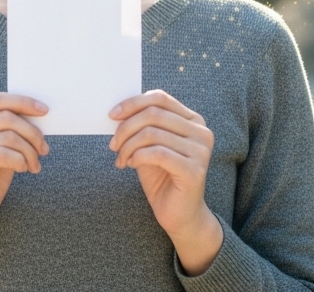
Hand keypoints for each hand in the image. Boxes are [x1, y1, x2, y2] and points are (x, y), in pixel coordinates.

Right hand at [0, 92, 49, 278]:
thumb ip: (8, 131)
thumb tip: (37, 114)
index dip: (22, 102)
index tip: (44, 111)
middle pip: (4, 117)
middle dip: (31, 132)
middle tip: (44, 148)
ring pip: (7, 137)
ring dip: (28, 150)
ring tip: (34, 164)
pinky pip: (3, 155)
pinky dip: (20, 161)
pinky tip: (24, 170)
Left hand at [109, 89, 222, 274]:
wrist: (179, 214)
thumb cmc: (162, 177)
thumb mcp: (149, 146)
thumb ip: (141, 126)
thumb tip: (117, 111)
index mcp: (193, 120)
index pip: (160, 98)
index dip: (132, 103)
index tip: (112, 115)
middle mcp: (201, 132)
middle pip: (153, 114)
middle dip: (126, 128)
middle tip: (113, 144)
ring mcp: (200, 151)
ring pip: (152, 133)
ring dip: (128, 146)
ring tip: (121, 159)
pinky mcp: (194, 170)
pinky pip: (157, 153)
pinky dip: (137, 157)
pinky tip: (130, 165)